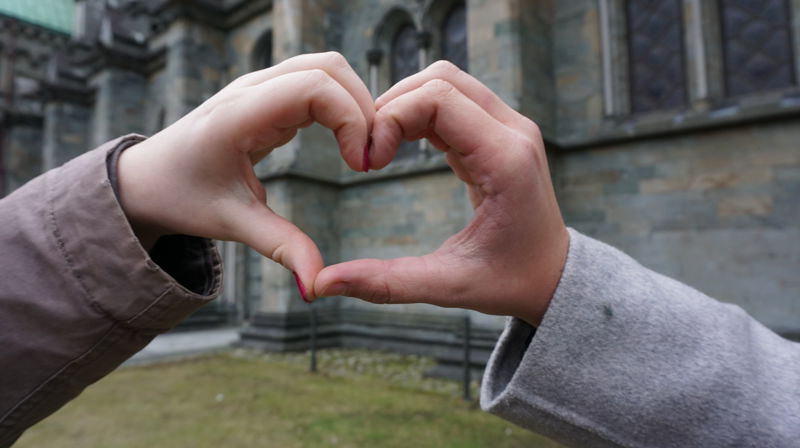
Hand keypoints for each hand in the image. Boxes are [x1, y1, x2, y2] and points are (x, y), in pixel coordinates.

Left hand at [116, 52, 373, 299]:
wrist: (145, 178)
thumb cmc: (181, 197)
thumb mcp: (231, 224)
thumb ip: (281, 248)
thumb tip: (318, 286)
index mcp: (239, 114)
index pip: (315, 87)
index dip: (351, 119)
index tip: (361, 166)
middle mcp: (251, 89)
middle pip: (329, 67)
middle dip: (363, 107)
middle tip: (372, 158)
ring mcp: (259, 86)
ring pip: (326, 68)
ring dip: (355, 102)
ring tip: (363, 151)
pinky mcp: (267, 93)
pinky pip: (316, 81)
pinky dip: (341, 104)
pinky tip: (346, 143)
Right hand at [314, 61, 567, 325]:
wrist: (554, 278)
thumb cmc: (510, 282)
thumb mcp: (448, 286)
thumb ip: (386, 283)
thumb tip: (322, 285)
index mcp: (506, 160)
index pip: (437, 98)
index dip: (391, 118)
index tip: (370, 162)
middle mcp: (514, 131)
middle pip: (441, 78)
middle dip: (393, 105)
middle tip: (369, 151)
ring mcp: (511, 127)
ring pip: (447, 81)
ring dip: (406, 105)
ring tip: (381, 147)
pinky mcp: (501, 131)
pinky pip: (455, 100)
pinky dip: (422, 113)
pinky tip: (401, 145)